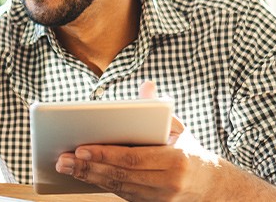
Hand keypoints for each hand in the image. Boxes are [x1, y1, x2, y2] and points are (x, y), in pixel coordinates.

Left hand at [54, 81, 220, 200]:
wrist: (213, 187)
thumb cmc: (189, 151)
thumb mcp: (179, 128)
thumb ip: (159, 108)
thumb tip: (146, 84)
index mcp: (176, 160)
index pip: (133, 157)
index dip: (105, 154)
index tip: (81, 148)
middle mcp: (168, 182)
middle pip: (121, 175)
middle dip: (88, 167)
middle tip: (62, 159)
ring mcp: (159, 198)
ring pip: (118, 187)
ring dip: (88, 177)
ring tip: (65, 167)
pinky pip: (121, 194)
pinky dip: (100, 184)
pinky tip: (82, 175)